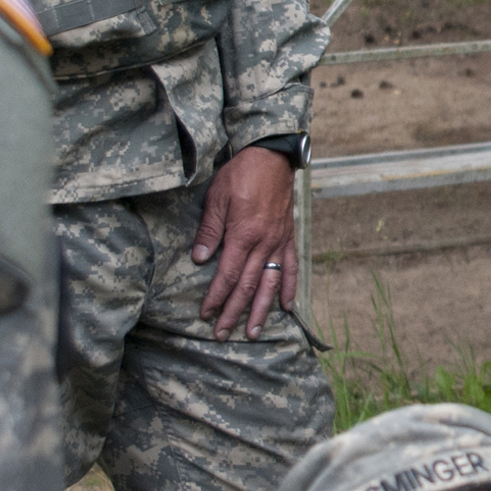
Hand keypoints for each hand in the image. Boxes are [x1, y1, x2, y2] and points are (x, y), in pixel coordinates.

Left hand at [192, 147, 296, 338]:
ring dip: (261, 309)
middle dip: (234, 311)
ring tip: (253, 331)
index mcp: (244, 234)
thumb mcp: (217, 197)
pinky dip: (289, 288)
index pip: (228, 274)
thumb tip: (200, 259)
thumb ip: (209, 230)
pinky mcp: (288, 237)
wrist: (272, 157)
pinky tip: (287, 306)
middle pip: (248, 285)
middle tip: (223, 333)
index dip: (216, 296)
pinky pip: (291, 267)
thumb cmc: (241, 174)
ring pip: (271, 283)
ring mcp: (279, 242)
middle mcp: (264, 243)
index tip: (206, 314)